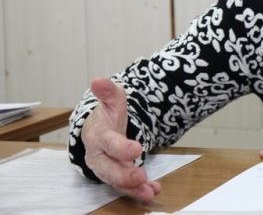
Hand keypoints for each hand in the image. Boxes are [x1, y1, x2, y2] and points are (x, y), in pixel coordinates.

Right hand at [81, 77, 160, 201]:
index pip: (108, 143)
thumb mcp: (111, 99)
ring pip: (116, 181)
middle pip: (107, 169)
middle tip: (140, 176)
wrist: (100, 128)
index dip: (121, 148)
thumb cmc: (107, 114)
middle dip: (123, 175)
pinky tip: (153, 191)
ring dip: (132, 188)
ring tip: (149, 192)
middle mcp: (99, 155)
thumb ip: (108, 91)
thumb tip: (99, 80)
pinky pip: (125, 185)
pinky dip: (138, 190)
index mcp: (98, 135)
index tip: (137, 149)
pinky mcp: (117, 175)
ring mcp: (108, 167)